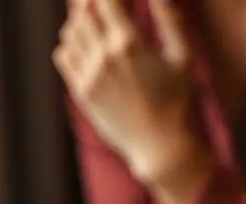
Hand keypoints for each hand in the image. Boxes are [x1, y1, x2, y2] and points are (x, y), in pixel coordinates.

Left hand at [53, 0, 194, 181]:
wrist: (158, 147)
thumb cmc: (176, 101)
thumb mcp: (182, 56)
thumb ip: (170, 20)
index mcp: (129, 43)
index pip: (104, 0)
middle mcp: (104, 57)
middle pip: (82, 11)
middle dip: (88, 1)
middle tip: (98, 1)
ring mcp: (90, 76)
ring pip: (70, 31)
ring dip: (79, 20)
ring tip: (92, 18)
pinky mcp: (82, 93)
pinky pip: (63, 56)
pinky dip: (69, 43)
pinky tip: (84, 44)